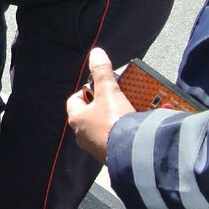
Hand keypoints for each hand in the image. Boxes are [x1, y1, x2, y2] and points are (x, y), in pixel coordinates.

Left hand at [65, 47, 135, 164]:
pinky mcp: (109, 155)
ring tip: (128, 111)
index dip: (87, 90)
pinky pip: (113, 139)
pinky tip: (133, 127)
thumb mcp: (109, 92)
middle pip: (90, 113)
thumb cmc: (114, 122)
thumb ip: (102, 72)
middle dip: (103, 105)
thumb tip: (96, 53)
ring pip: (102, 127)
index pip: (75, 99)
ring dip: (113, 119)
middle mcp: (82, 134)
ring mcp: (95, 147)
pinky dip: (121, 132)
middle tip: (117, 98)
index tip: (101, 87)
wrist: (132, 154)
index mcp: (76, 119)